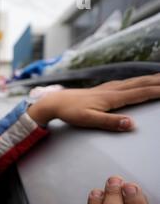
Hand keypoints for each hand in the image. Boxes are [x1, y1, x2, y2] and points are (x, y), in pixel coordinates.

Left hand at [27, 73, 159, 130]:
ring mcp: (107, 88)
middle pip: (140, 84)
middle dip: (158, 81)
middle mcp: (112, 90)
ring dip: (149, 79)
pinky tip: (136, 81)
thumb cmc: (70, 111)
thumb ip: (110, 122)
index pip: (140, 93)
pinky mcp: (102, 89)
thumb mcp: (89, 120)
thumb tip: (131, 124)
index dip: (157, 91)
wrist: (54, 101)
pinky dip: (136, 81)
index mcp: (112, 97)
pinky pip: (125, 82)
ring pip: (133, 81)